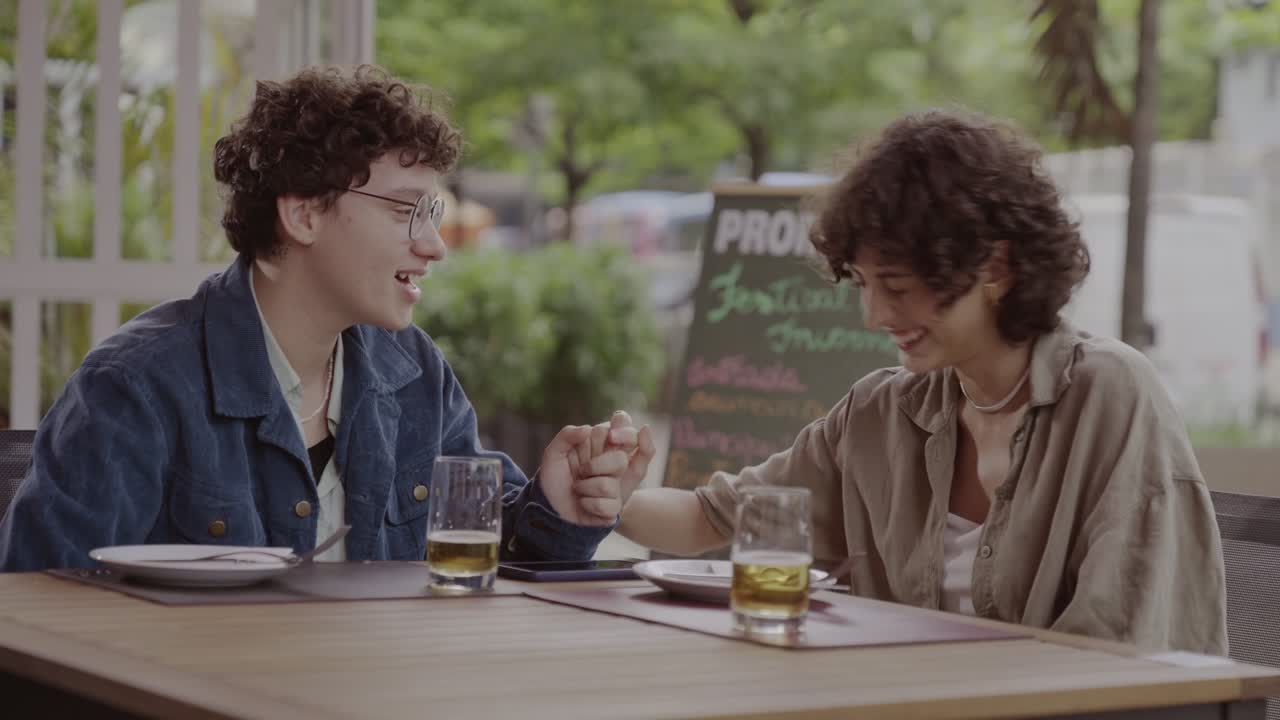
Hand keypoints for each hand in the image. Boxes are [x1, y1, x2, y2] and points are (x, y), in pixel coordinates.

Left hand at [538, 411, 656, 526]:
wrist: (549, 508)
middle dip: (595, 465)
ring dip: (584, 487)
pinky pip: (604, 504)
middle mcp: (615, 465)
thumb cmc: (555, 479)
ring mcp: (617, 487)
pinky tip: (583, 503)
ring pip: (608, 484)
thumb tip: (587, 428)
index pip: (627, 432)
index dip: (624, 432)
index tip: (612, 437)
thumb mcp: (553, 454)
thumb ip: (567, 435)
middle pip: (620, 459)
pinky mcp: (614, 508)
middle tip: (581, 471)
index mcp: (604, 446)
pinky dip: (586, 503)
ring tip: (578, 488)